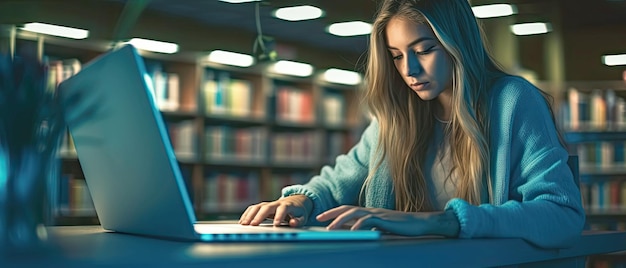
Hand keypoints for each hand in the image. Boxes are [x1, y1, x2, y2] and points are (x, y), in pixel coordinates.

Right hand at [239, 195, 311, 226]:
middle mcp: (276, 203)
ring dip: (250, 214)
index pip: (283, 209)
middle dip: (259, 216)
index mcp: (287, 205)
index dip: (279, 216)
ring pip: (257, 207)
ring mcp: (268, 204)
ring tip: (244, 224)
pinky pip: (253, 208)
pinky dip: (247, 214)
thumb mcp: (302, 217)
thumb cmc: (298, 212)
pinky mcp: (262, 206)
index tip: (276, 225)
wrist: (294, 202)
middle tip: (253, 225)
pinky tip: (242, 221)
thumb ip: (298, 221)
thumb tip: (293, 223)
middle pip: (266, 207)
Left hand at [316, 206, 459, 236]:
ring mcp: (377, 214)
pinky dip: (359, 225)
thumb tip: (353, 231)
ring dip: (341, 220)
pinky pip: (369, 221)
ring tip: (331, 228)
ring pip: (355, 214)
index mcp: (369, 212)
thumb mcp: (380, 227)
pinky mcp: (385, 219)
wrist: (419, 223)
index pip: (347, 209)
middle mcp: (371, 210)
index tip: (321, 217)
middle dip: (332, 213)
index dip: (333, 212)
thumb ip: (368, 227)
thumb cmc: (400, 227)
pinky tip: (352, 231)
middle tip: (319, 219)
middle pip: (347, 209)